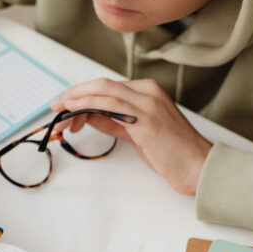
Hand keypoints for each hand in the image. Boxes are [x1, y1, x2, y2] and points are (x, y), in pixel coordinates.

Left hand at [51, 78, 211, 194]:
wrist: (198, 166)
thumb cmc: (171, 152)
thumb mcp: (137, 132)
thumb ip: (114, 121)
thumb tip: (88, 116)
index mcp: (147, 91)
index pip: (107, 87)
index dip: (82, 94)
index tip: (65, 106)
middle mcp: (148, 91)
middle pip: (101, 85)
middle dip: (74, 94)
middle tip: (55, 107)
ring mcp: (148, 103)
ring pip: (103, 90)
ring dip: (76, 100)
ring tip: (60, 113)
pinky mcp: (146, 119)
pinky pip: (111, 105)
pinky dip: (88, 105)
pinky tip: (74, 111)